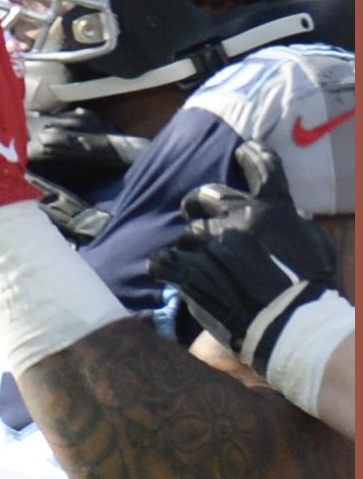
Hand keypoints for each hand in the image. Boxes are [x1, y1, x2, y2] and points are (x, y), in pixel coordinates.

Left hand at [155, 175, 342, 374]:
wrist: (292, 326)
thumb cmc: (310, 290)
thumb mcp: (314, 245)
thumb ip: (293, 222)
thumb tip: (284, 211)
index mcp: (275, 210)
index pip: (263, 166)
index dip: (250, 155)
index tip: (241, 153)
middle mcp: (242, 219)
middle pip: (206, 194)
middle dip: (199, 204)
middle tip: (198, 216)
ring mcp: (214, 244)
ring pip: (188, 232)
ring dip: (192, 246)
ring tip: (205, 266)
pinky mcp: (191, 271)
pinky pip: (163, 259)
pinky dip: (166, 265)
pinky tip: (173, 273)